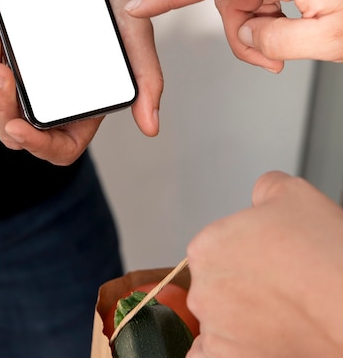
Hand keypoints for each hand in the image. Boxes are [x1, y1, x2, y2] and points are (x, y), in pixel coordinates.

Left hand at [0, 0, 162, 163]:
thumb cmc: (114, 1)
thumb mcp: (136, 37)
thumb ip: (146, 79)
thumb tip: (151, 127)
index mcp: (83, 105)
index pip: (58, 147)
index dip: (36, 145)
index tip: (17, 126)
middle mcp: (51, 97)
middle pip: (13, 126)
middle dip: (0, 104)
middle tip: (3, 70)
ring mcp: (24, 78)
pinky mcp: (3, 55)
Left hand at [186, 171, 342, 356]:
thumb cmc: (325, 255)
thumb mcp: (293, 193)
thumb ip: (264, 188)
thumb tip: (260, 197)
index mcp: (208, 246)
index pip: (216, 247)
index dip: (245, 250)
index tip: (268, 257)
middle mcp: (204, 290)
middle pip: (215, 283)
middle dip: (241, 283)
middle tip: (279, 284)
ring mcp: (216, 331)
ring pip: (216, 321)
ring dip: (236, 318)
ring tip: (278, 314)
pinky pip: (209, 356)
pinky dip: (227, 350)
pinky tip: (250, 341)